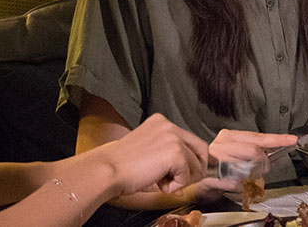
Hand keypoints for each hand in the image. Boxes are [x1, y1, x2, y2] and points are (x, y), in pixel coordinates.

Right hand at [85, 113, 208, 196]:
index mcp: (161, 122)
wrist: (107, 170)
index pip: (191, 141)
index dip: (192, 160)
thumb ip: (171, 158)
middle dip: (194, 170)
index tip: (186, 173)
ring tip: (160, 182)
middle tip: (178, 183)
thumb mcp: (150, 155)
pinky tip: (159, 183)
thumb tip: (193, 174)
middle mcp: (169, 126)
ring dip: (182, 180)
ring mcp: (173, 137)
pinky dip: (176, 185)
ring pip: (196, 165)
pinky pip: (187, 175)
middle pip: (201, 150)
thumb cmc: (122, 167)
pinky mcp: (175, 152)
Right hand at [194, 129, 296, 197]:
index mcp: (229, 136)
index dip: (277, 139)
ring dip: (250, 175)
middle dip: (263, 162)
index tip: (291, 140)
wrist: (198, 179)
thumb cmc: (220, 165)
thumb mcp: (237, 152)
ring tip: (245, 175)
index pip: (258, 136)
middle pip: (254, 151)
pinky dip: (239, 186)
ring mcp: (215, 160)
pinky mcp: (211, 176)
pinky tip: (236, 183)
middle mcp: (221, 144)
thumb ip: (254, 149)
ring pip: (245, 167)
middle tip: (262, 167)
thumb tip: (273, 151)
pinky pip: (235, 182)